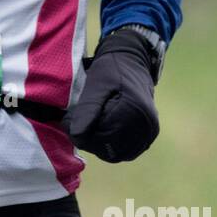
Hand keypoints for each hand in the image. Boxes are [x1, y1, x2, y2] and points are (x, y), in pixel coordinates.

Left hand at [62, 29, 158, 162]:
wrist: (133, 62)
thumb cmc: (111, 70)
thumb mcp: (96, 85)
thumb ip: (87, 109)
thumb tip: (76, 135)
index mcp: (134, 111)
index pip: (102, 137)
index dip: (80, 134)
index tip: (67, 122)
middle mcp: (146, 125)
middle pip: (110, 148)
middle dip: (88, 140)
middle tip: (74, 124)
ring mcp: (150, 133)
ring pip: (117, 154)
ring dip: (99, 145)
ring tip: (88, 126)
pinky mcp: (149, 136)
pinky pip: (127, 152)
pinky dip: (111, 147)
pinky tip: (100, 132)